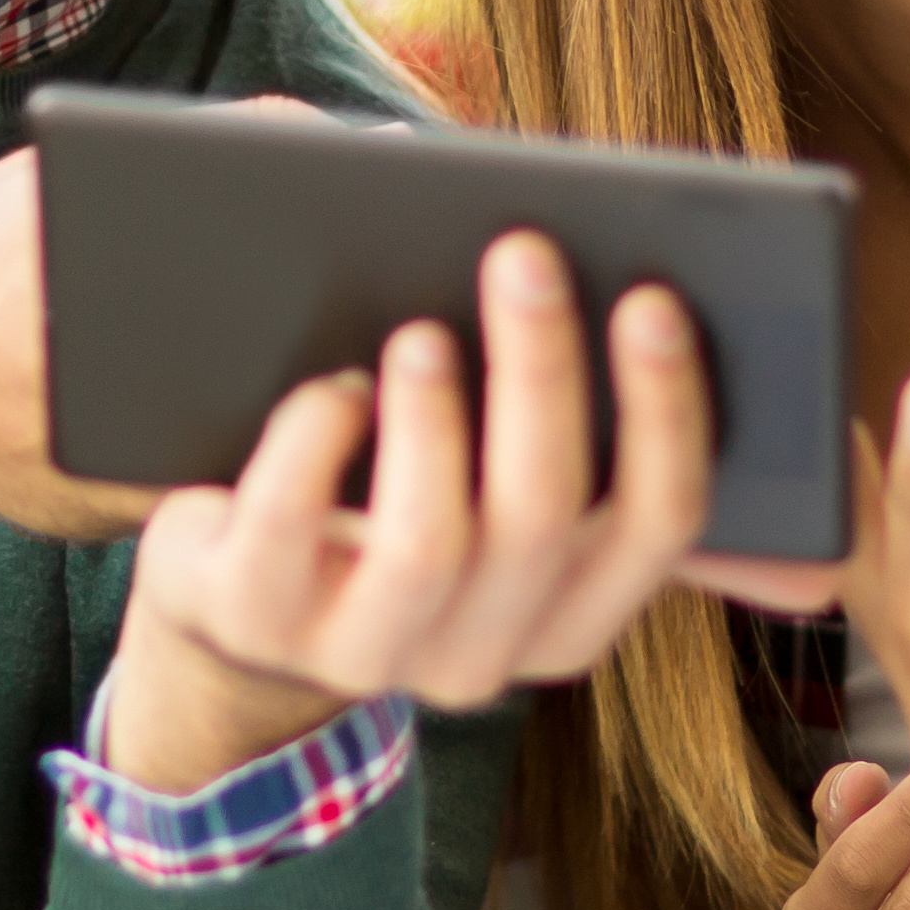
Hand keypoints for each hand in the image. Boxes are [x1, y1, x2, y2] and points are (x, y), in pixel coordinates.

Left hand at [100, 231, 712, 792]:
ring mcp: (363, 651)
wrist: (244, 604)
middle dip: (539, 374)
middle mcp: (481, 652)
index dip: (665, 413)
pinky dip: (313, 444)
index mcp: (568, 613)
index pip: (658, 525)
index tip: (650, 300)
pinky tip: (335, 390)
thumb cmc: (393, 500)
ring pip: (428, 546)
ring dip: (431, 424)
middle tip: (523, 257)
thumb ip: (547, 412)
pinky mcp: (254, 620)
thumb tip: (580, 269)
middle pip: (541, 514)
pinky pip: (287, 533)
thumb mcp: (485, 485)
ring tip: (420, 337)